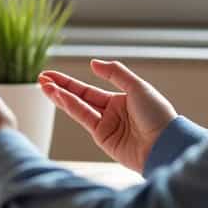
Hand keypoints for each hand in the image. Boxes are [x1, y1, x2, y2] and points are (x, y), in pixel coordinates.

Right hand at [38, 59, 175, 172]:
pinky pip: (83, 118)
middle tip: (41, 78)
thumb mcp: (139, 87)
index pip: (89, 90)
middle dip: (60, 88)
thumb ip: (115, 73)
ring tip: (43, 85)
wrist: (165, 144)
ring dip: (60, 96)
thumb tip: (93, 63)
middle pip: (80, 98)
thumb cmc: (158, 116)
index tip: (53, 75)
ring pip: (78, 108)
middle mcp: (111, 113)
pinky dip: (70, 106)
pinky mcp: (103, 139)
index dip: (70, 82)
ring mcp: (106, 126)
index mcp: (122, 100)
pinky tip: (59, 96)